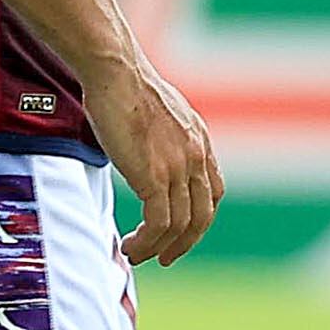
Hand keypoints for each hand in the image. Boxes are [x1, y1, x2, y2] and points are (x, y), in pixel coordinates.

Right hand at [83, 52, 219, 264]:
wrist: (116, 73)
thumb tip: (143, 145)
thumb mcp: (157, 110)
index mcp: (199, 141)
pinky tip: (130, 246)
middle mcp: (195, 156)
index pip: (213, 192)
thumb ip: (161, 133)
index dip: (199, 218)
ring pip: (179, 226)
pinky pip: (158, 224)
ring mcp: (178, 168)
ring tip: (137, 254)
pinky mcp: (154, 176)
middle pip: (202, 216)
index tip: (179, 231)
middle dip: (184, 243)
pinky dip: (147, 242)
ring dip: (158, 248)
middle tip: (165, 257)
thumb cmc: (124, 84)